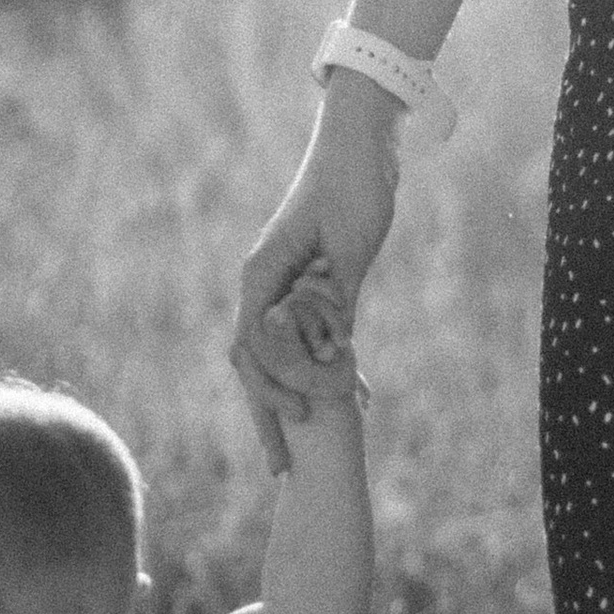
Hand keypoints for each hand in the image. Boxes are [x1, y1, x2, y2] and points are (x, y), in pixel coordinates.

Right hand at [234, 82, 401, 472]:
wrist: (361, 144)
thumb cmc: (354, 183)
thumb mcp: (350, 244)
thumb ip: (336, 298)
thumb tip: (332, 353)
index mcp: (263, 274)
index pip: (252, 346)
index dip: (269, 389)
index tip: (294, 420)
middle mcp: (264, 284)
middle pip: (255, 363)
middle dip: (268, 415)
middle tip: (282, 468)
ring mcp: (283, 287)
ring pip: (277, 358)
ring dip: (292, 401)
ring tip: (304, 448)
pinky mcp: (307, 286)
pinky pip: (306, 340)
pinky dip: (321, 371)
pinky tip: (350, 396)